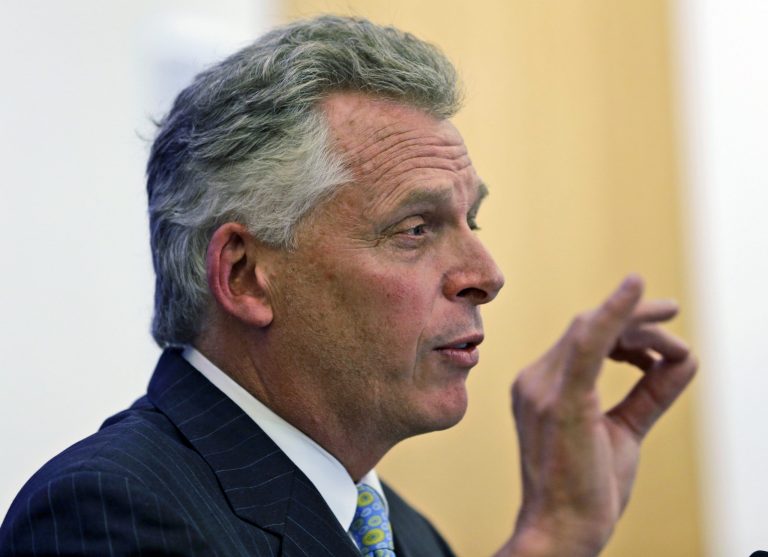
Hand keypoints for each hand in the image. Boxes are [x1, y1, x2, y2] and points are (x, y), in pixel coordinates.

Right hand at [496, 275, 696, 556]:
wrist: (560, 532)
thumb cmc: (586, 490)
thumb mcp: (623, 432)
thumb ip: (649, 395)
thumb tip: (685, 361)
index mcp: (540, 386)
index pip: (582, 339)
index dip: (622, 327)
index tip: (658, 331)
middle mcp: (534, 380)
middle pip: (588, 327)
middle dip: (633, 319)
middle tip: (671, 312)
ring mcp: (542, 388)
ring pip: (593, 330)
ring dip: (638, 328)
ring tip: (672, 345)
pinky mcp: (560, 401)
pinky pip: (587, 346)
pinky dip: (614, 315)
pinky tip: (637, 291)